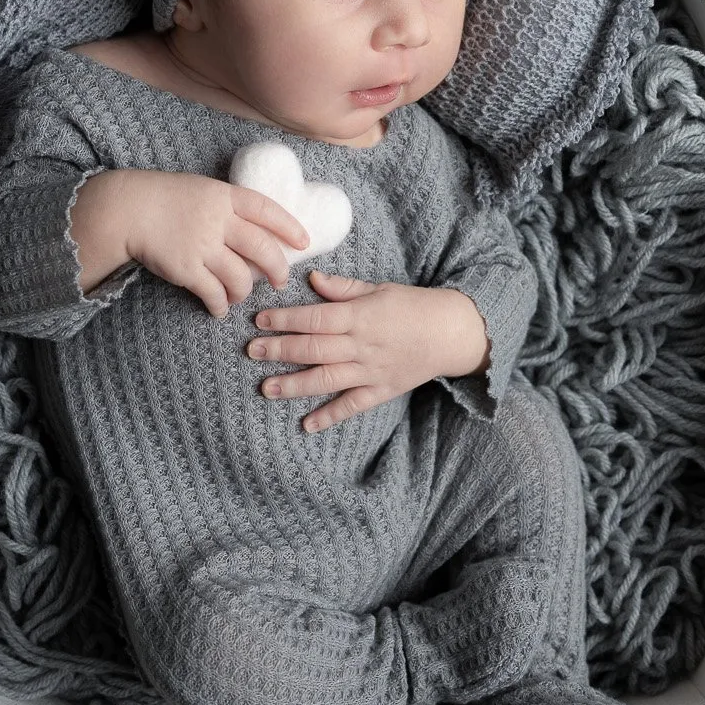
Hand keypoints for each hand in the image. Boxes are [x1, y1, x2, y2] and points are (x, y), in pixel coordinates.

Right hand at [109, 169, 311, 317]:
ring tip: (241, 296)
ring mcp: (202, 245)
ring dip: (244, 292)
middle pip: (262, 249)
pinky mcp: (186, 268)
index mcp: (224, 196)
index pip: (267, 210)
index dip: (289, 227)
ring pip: (240, 277)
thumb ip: (227, 206)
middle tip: (280, 281)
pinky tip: (219, 309)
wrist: (127, 209)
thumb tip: (256, 229)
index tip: (304, 242)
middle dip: (277, 269)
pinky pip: (213, 294)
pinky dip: (220, 305)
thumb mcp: (201, 189)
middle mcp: (218, 220)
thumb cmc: (164, 198)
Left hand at [247, 271, 489, 432]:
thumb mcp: (379, 288)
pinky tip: (307, 425)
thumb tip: (312, 279)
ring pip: (326, 379)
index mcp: (360, 316)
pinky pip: (352, 406)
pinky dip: (330, 416)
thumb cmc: (413, 306)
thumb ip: (343, 288)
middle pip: (314, 349)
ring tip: (266, 389)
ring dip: (294, 385)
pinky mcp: (381, 390)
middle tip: (252, 351)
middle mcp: (362, 345)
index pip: (315, 318)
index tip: (259, 320)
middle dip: (280, 350)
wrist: (452, 332)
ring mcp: (371, 370)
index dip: (285, 319)